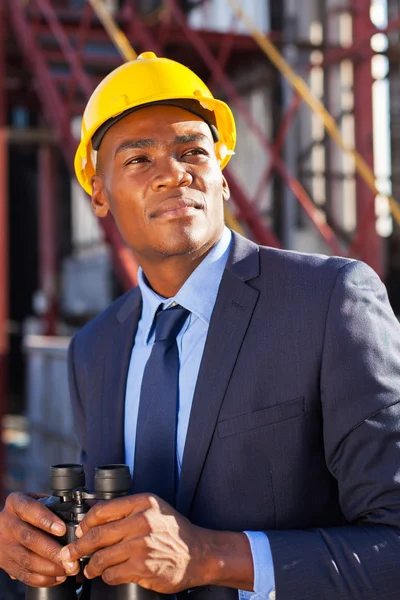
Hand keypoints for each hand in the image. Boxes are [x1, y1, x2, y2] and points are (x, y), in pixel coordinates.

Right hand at [0, 492, 79, 586]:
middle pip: (29, 539)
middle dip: (52, 551)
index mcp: (15, 503)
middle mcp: (7, 524)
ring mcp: (4, 545)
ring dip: (50, 568)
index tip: (62, 529)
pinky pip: (24, 574)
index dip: (46, 520)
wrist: (2, 526)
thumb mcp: (36, 500)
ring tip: (68, 568)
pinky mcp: (5, 563)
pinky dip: (43, 579)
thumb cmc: (27, 511)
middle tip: (70, 557)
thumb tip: (77, 518)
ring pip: (27, 560)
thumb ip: (52, 506)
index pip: (29, 509)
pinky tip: (58, 576)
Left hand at [59, 494, 229, 591]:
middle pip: (97, 534)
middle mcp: (142, 521)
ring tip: (89, 569)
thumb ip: (126, 508)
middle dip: (79, 547)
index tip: (80, 530)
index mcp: (142, 503)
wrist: (199, 553)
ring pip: (101, 557)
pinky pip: (112, 574)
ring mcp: (142, 545)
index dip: (86, 522)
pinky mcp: (143, 568)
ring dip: (90, 566)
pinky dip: (107, 576)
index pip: (102, 510)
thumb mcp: (153, 509)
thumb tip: (93, 508)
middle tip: (71, 553)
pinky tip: (110, 574)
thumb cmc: (174, 532)